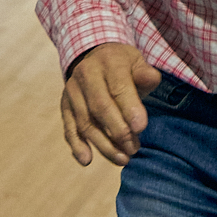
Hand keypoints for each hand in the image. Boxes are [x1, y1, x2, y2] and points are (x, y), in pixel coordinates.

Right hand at [61, 40, 163, 166]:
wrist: (95, 57)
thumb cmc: (123, 65)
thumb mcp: (137, 62)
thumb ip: (146, 73)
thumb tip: (151, 79)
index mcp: (109, 62)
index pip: (118, 87)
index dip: (129, 108)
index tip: (140, 128)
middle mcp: (86, 75)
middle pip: (100, 107)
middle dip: (118, 131)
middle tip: (134, 148)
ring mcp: (72, 92)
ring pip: (85, 122)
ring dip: (103, 144)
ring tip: (123, 159)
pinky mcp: (65, 106)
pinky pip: (69, 128)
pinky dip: (77, 145)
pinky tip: (87, 160)